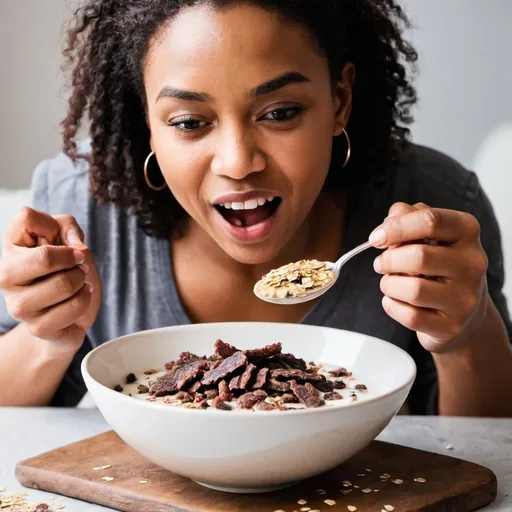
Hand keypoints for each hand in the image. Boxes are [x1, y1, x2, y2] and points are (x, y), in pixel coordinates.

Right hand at [0, 208, 101, 351]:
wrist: (68, 315)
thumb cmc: (65, 271)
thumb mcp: (67, 238)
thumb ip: (67, 226)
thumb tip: (74, 245)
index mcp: (10, 249)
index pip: (26, 218)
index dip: (55, 227)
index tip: (63, 242)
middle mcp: (5, 276)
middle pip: (45, 258)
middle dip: (74, 259)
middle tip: (79, 264)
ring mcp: (19, 306)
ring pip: (64, 284)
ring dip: (82, 280)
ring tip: (80, 282)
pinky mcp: (38, 328)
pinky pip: (74, 306)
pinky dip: (85, 298)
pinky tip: (80, 297)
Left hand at [369, 202, 488, 352]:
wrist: (464, 314)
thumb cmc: (440, 267)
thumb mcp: (430, 235)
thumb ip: (409, 218)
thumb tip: (391, 218)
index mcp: (466, 232)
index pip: (430, 221)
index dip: (396, 227)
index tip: (376, 237)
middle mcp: (472, 264)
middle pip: (418, 256)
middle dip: (388, 260)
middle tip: (381, 264)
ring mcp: (464, 298)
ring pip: (412, 289)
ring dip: (389, 284)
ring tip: (390, 282)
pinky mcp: (451, 325)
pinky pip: (409, 315)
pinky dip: (392, 305)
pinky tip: (395, 300)